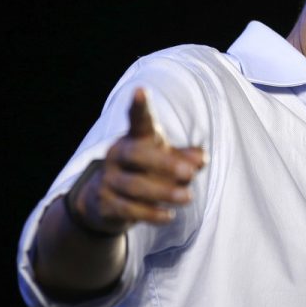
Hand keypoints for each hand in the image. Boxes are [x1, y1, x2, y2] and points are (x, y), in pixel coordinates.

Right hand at [71, 88, 206, 234]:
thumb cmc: (144, 171)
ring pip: (133, 185)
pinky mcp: (105, 203)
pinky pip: (127, 209)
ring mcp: (108, 178)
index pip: (138, 120)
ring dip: (163, 192)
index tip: (140, 90)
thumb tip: (202, 159)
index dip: (139, 106)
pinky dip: (150, 213)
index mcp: (135, 138)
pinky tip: (168, 215)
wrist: (103, 201)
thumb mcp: (166, 161)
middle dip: (164, 163)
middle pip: (136, 154)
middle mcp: (118, 154)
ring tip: (188, 198)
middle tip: (190, 173)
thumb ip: (185, 158)